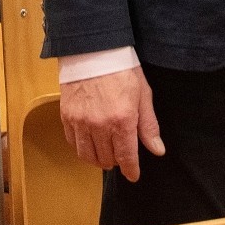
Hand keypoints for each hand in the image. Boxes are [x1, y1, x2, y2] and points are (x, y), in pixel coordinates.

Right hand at [60, 65, 163, 182]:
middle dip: (116, 162)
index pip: (126, 157)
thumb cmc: (122, 68)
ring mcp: (80, 121)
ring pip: (87, 155)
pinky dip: (82, 147)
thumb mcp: (143, 94)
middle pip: (107, 159)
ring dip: (98, 159)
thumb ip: (149, 125)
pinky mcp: (67, 116)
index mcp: (122, 120)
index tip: (133, 175)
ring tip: (105, 153)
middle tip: (121, 155)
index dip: (131, 170)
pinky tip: (89, 142)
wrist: (93, 49)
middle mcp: (99, 125)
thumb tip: (157, 150)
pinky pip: (73, 143)